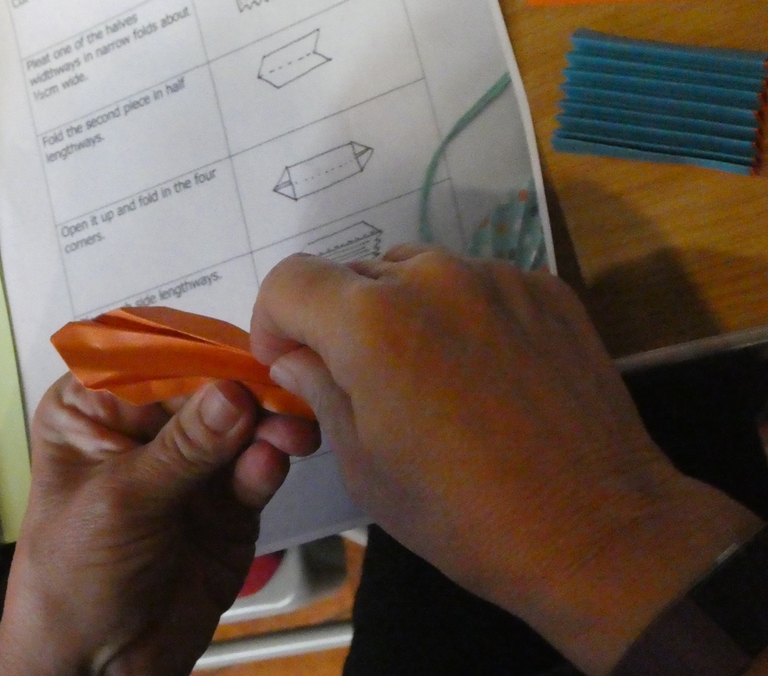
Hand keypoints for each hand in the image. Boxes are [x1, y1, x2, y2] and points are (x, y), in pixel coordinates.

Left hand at [0, 375, 318, 675]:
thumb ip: (182, 449)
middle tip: (283, 394)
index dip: (197, 350)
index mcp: (94, 406)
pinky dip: (267, 462)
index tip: (242, 354)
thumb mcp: (120, 503)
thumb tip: (234, 393)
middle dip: (244, 386)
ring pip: (240, 422)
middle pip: (205, 383)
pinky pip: (255, 469)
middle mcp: (144, 425)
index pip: (150, 355)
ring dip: (268, 422)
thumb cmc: (74, 576)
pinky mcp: (228, 503)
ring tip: (292, 433)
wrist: (97, 667)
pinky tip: (273, 464)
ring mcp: (190, 464)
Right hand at [250, 246, 761, 674]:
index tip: (290, 364)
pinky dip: (459, 317)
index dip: (273, 321)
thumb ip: (320, 393)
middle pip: (353, 274)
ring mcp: (496, 278)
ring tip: (425, 377)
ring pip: (416, 273)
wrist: (597, 531)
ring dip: (398, 313)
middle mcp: (431, 278)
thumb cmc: (461, 514)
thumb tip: (298, 359)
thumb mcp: (364, 466)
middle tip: (358, 383)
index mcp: (371, 322)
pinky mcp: (546, 290)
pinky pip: (476, 286)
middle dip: (337, 321)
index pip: (289, 280)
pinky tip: (483, 376)